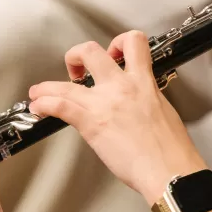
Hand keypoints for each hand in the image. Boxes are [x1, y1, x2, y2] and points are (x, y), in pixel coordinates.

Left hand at [27, 31, 204, 202]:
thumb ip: (146, 100)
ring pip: (65, 83)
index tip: (113, 54)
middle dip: (77, 56)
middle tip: (76, 70)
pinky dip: (44, 104)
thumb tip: (137, 103)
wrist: (170, 170)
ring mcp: (104, 103)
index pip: (133, 42)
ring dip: (46, 87)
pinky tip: (39, 108)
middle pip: (91, 51)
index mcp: (144, 82)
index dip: (119, 42)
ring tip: (39, 92)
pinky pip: (60, 106)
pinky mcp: (92, 123)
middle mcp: (122, 86)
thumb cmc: (172, 150)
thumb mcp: (164, 111)